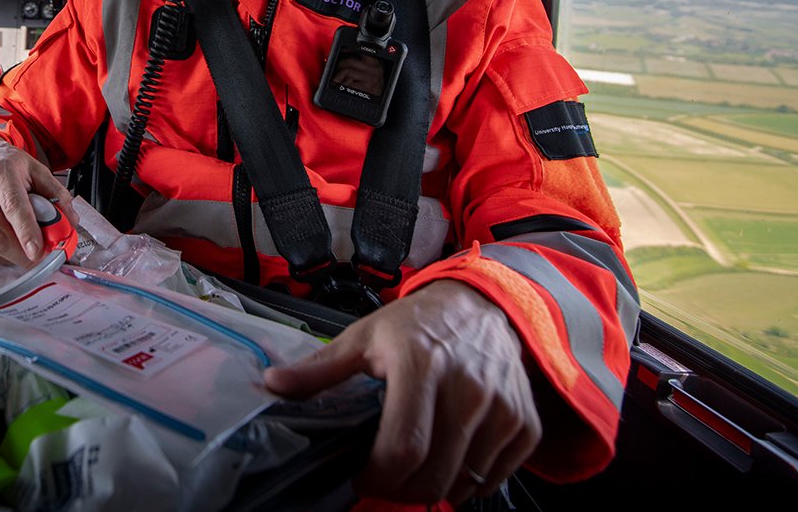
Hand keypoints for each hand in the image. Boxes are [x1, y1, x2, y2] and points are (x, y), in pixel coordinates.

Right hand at [0, 134, 73, 266]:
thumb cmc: (7, 164)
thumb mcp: (36, 168)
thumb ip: (56, 193)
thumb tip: (70, 221)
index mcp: (1, 173)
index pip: (13, 206)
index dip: (26, 231)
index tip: (38, 251)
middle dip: (24, 255)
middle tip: (43, 257)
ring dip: (15, 257)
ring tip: (29, 249)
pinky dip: (3, 255)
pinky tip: (12, 243)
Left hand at [264, 281, 540, 505]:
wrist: (484, 306)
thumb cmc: (417, 325)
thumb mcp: (365, 337)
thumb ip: (321, 369)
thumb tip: (272, 385)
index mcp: (420, 365)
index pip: (403, 448)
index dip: (377, 477)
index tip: (362, 477)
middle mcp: (468, 388)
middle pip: (434, 475)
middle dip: (401, 490)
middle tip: (386, 478)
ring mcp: (502, 408)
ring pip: (464, 482)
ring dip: (435, 486)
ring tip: (417, 466)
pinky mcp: (525, 423)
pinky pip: (495, 477)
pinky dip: (470, 481)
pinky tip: (451, 459)